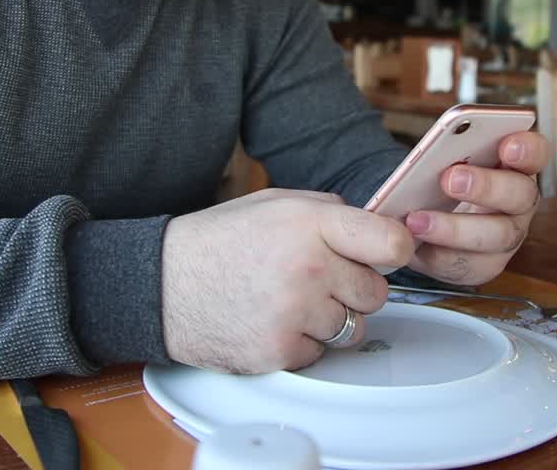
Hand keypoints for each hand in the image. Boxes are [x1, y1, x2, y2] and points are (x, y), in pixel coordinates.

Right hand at [161, 189, 413, 373]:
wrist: (162, 284)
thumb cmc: (220, 241)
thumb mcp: (275, 203)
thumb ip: (330, 212)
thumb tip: (377, 227)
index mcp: (311, 224)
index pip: (391, 243)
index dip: (394, 250)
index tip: (384, 254)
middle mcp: (309, 268)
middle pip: (377, 293)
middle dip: (354, 288)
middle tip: (320, 280)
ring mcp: (295, 313)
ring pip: (352, 328)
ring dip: (330, 319)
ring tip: (290, 301)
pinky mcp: (279, 351)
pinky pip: (320, 354)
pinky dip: (302, 343)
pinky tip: (272, 321)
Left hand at [404, 131, 547, 285]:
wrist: (426, 223)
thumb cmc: (440, 182)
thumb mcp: (442, 161)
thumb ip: (444, 152)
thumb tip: (428, 155)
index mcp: (515, 165)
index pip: (535, 153)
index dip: (527, 149)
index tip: (508, 145)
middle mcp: (518, 201)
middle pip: (520, 195)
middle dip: (487, 187)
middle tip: (449, 179)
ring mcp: (507, 235)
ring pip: (498, 236)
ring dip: (456, 229)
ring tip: (417, 219)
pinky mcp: (485, 264)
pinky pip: (469, 264)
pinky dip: (438, 254)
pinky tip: (416, 244)